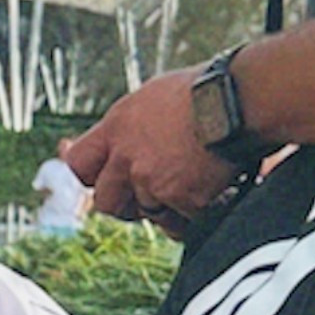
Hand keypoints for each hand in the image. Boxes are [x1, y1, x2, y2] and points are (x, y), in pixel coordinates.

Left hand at [64, 72, 239, 233]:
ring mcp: (152, 181)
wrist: (237, 100)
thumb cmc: (204, 91)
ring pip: (148, 214)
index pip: (78, 163)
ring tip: (193, 181)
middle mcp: (127, 157)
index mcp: (117, 127)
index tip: (95, 179)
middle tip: (148, 195)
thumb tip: (115, 144)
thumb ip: (128, 127)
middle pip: (105, 202)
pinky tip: (211, 191)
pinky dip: (196, 213)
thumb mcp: (151, 98)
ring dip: (167, 207)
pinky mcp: (180, 199)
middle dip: (124, 204)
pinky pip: (180, 223)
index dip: (87, 176)